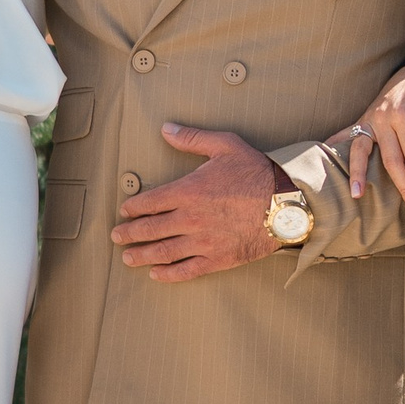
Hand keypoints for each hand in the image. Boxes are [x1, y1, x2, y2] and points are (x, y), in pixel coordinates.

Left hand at [110, 125, 280, 281]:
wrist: (288, 203)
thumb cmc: (257, 172)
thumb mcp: (224, 146)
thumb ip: (192, 138)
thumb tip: (166, 129)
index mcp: (188, 191)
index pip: (149, 202)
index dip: (133, 207)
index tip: (125, 211)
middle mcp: (190, 219)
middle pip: (149, 229)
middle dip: (129, 234)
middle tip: (116, 237)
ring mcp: (203, 242)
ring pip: (162, 252)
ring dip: (141, 255)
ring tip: (128, 258)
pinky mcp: (218, 259)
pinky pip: (186, 270)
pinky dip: (168, 274)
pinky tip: (156, 274)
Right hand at [348, 63, 404, 215]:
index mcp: (403, 115)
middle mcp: (382, 118)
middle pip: (390, 160)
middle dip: (404, 186)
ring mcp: (369, 119)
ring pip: (361, 151)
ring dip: (357, 174)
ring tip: (356, 196)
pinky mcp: (363, 120)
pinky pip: (347, 136)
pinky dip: (335, 146)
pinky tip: (326, 162)